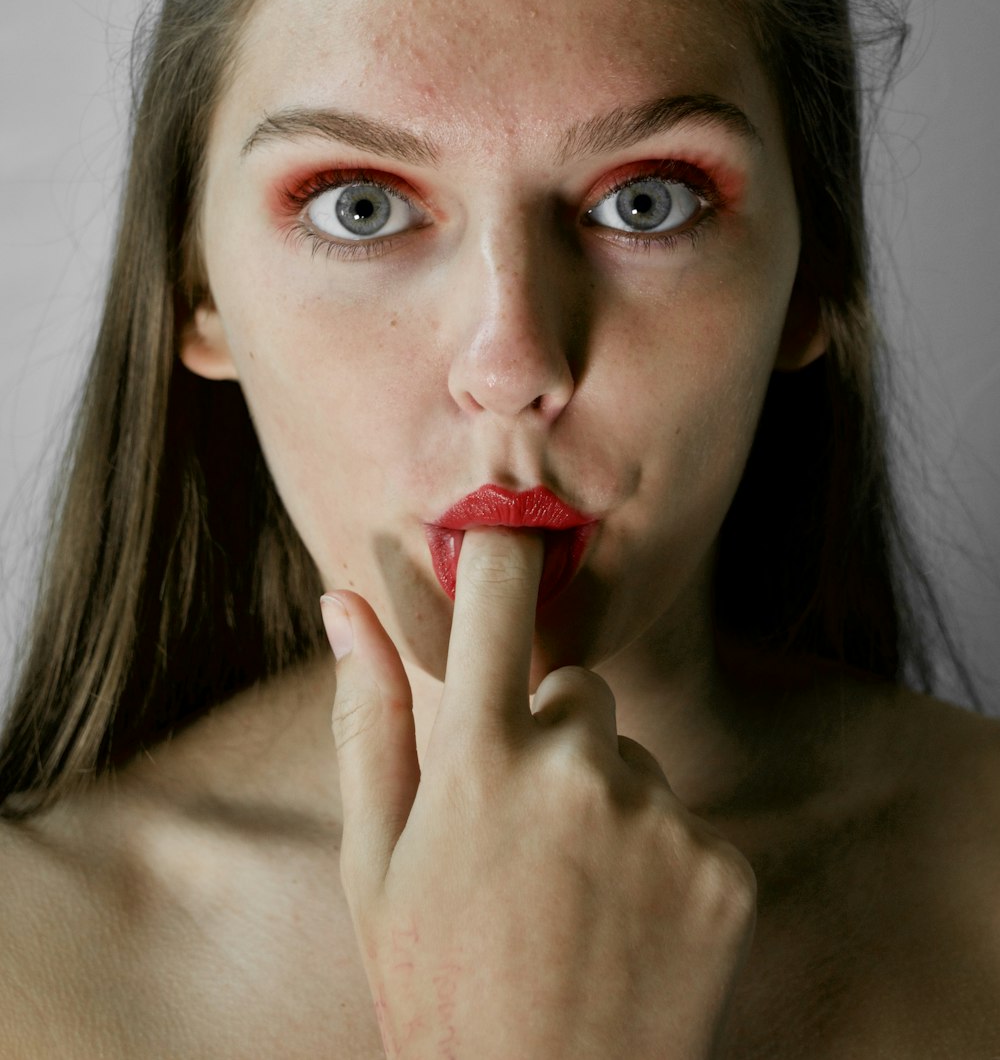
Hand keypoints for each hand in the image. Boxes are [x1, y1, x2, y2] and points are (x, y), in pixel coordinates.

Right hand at [322, 530, 754, 1059]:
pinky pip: (687, 826)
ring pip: (633, 764)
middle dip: (550, 739)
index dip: (508, 552)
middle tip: (517, 841)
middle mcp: (577, 769)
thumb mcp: (374, 862)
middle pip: (577, 692)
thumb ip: (368, 716)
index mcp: (479, 758)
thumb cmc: (436, 989)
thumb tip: (341, 601)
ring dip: (607, 806)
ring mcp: (660, 819)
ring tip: (570, 903)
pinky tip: (625, 931)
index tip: (512, 543)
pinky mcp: (724, 871)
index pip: (502, 592)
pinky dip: (662, 864)